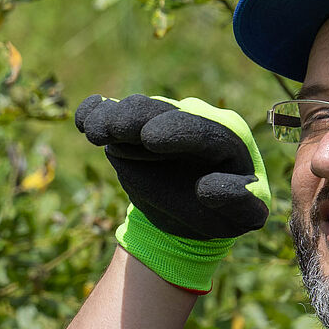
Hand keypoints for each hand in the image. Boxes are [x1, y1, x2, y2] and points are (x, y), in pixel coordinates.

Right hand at [74, 93, 270, 240]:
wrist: (193, 213)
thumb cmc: (226, 212)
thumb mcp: (245, 215)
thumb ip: (240, 201)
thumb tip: (207, 188)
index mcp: (227, 138)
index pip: (202, 131)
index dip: (177, 132)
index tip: (149, 137)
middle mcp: (193, 120)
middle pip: (163, 114)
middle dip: (138, 119)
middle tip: (115, 129)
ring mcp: (161, 120)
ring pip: (136, 112)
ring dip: (113, 119)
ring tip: (95, 132)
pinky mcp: (133, 127)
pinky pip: (112, 113)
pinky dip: (96, 113)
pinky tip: (83, 120)